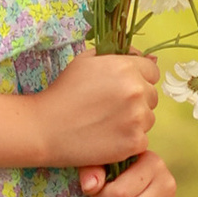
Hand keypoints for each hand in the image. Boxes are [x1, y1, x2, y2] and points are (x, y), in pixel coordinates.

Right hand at [32, 49, 159, 166]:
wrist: (45, 128)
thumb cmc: (63, 92)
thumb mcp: (86, 61)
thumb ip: (119, 54)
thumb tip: (147, 58)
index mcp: (126, 67)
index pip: (152, 72)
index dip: (138, 79)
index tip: (122, 89)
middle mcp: (136, 90)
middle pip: (152, 96)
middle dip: (137, 101)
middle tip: (111, 108)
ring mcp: (137, 118)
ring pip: (149, 118)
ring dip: (134, 121)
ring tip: (107, 124)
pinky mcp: (134, 142)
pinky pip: (143, 140)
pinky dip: (128, 141)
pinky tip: (108, 138)